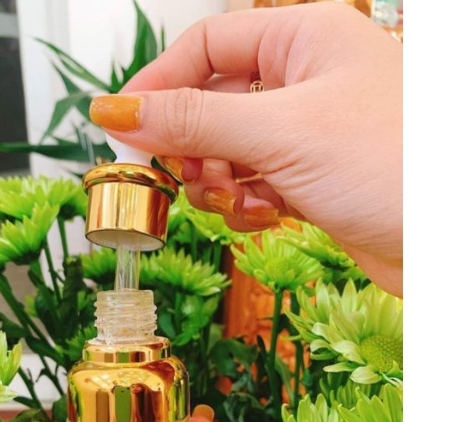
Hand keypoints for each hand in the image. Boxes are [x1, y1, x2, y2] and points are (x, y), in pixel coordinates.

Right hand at [89, 2, 401, 296]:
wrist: (447, 245)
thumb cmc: (397, 165)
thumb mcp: (278, 132)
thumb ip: (192, 121)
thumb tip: (119, 110)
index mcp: (302, 39)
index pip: (206, 46)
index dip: (159, 84)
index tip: (123, 124)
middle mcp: (303, 82)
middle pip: (211, 104)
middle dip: (190, 145)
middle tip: (178, 175)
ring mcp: (306, 134)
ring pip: (226, 151)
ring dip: (215, 182)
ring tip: (230, 200)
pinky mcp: (309, 180)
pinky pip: (251, 185)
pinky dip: (243, 204)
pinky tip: (260, 215)